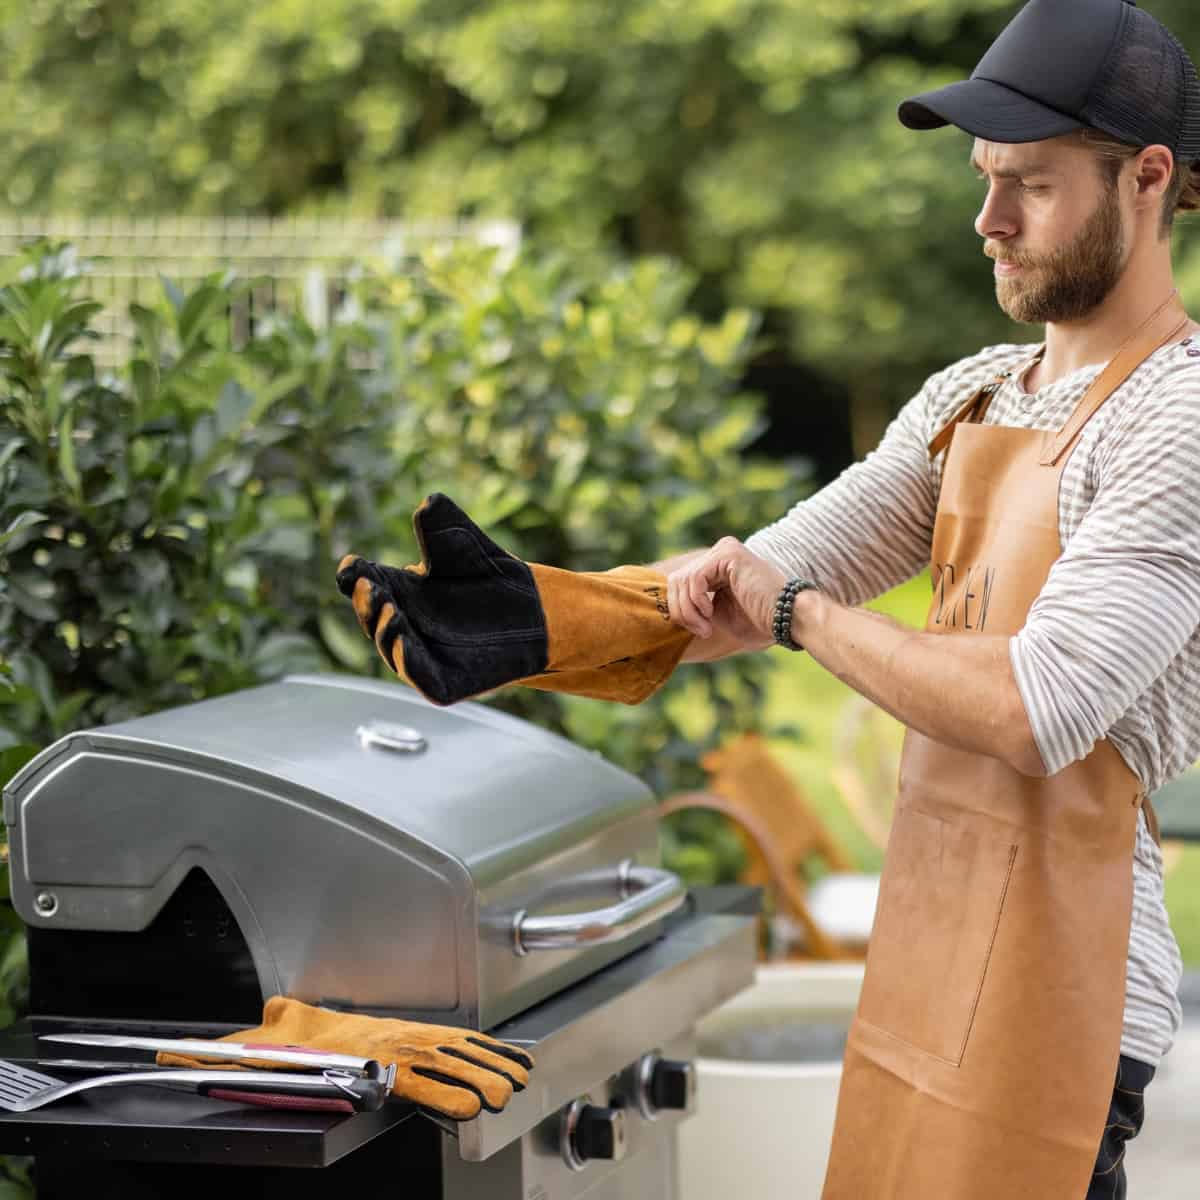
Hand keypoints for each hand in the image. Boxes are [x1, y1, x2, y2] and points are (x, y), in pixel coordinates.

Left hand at [666, 537, 785, 646]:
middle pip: (676, 580)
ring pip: (681, 580)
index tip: (699, 630)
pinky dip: (696, 602)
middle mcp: (719, 552)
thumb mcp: (717, 614)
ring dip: (689, 611)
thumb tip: (670, 608)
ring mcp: (724, 550)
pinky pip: (694, 579)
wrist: (789, 619)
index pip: (680, 583)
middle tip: (701, 630)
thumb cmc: (760, 621)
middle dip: (682, 611)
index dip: (680, 610)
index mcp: (717, 565)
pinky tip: (709, 614)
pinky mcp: (728, 553)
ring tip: (706, 627)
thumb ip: (695, 606)